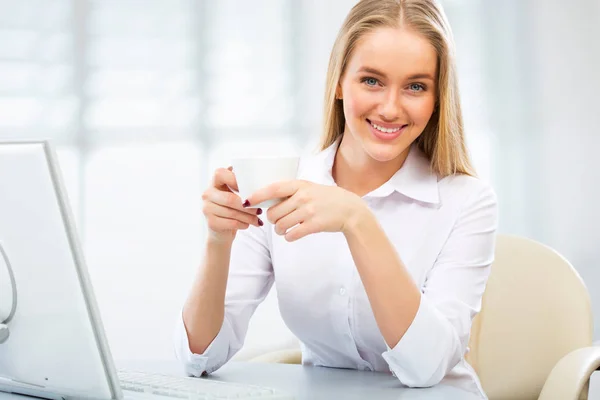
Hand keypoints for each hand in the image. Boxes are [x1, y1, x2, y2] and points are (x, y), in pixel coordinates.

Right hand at [202, 167, 262, 243]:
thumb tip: (258, 177)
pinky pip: (232, 223)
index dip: (234, 179)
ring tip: (258, 219)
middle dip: (248, 206)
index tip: (249, 188)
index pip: (220, 173)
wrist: (221, 233)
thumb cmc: (231, 210)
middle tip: (260, 210)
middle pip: (230, 198)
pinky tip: (248, 224)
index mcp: (214, 183)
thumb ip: (240, 185)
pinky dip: (244, 224)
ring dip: (249, 217)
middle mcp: (208, 194)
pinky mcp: (211, 223)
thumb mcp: (233, 194)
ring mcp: (207, 209)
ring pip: (232, 212)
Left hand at [244, 180, 367, 241]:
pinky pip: (292, 235)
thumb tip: (266, 197)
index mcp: (300, 185)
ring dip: (279, 230)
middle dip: (272, 220)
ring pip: (281, 225)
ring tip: (283, 230)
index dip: (258, 195)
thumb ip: (291, 191)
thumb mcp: (309, 187)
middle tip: (276, 221)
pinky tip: (292, 234)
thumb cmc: (326, 198)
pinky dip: (289, 237)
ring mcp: (308, 212)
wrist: (349, 209)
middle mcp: (303, 197)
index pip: (273, 189)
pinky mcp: (314, 225)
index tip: (248, 201)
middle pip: (274, 212)